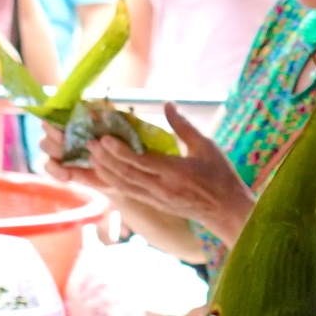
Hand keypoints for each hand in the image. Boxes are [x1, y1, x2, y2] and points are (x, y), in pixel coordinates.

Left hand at [76, 106, 249, 245]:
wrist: (226, 211)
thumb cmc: (220, 176)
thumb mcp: (206, 147)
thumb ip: (183, 126)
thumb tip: (167, 104)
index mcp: (176, 172)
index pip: (141, 161)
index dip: (119, 151)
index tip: (104, 138)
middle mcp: (162, 188)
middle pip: (126, 174)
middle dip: (105, 160)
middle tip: (90, 143)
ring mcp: (156, 198)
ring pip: (124, 186)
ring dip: (105, 171)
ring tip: (91, 155)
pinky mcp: (155, 204)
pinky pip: (129, 192)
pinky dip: (114, 181)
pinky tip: (104, 171)